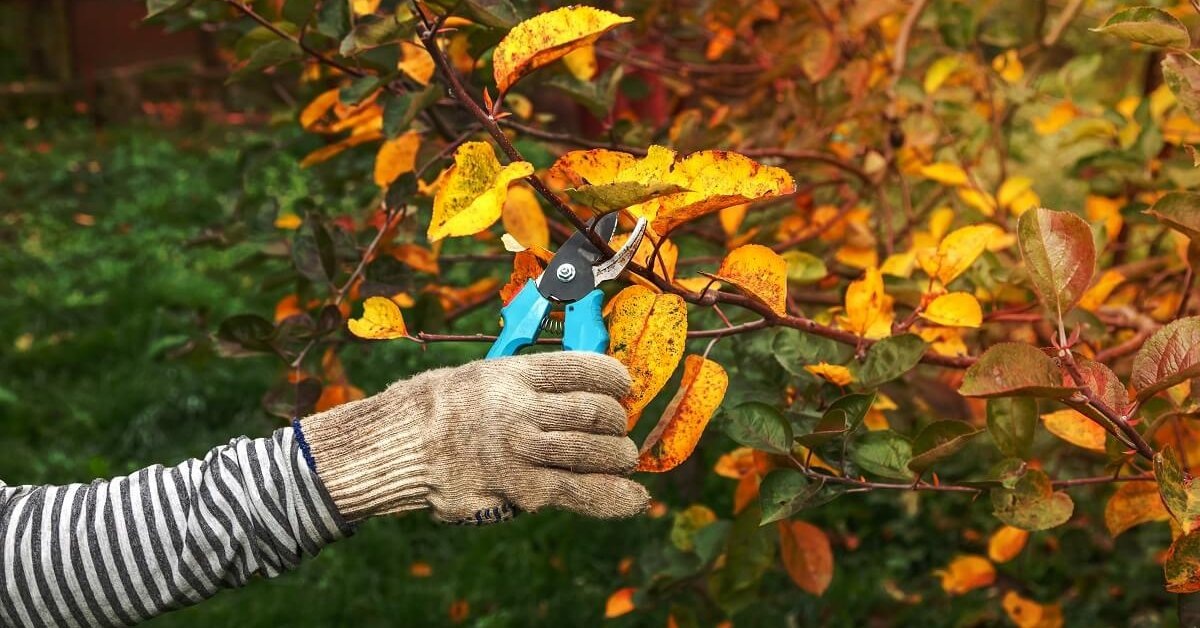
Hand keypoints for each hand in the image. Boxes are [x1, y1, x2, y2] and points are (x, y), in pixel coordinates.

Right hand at [299, 352, 649, 523]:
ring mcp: (524, 450)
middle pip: (597, 412)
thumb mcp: (477, 375)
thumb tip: (569, 386)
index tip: (623, 384)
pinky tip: (635, 496)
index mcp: (514, 373)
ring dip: (619, 456)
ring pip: (597, 451)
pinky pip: (581, 492)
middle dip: (617, 422)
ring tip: (622, 458)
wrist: (395, 448)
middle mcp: (524, 408)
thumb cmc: (433, 410)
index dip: (615, 377)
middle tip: (617, 429)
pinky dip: (616, 496)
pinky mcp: (523, 489)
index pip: (584, 367)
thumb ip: (523, 382)